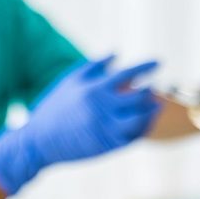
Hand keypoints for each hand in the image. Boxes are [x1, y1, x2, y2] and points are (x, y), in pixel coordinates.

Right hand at [0, 56, 160, 194]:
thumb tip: (117, 52)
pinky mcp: (108, 146)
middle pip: (139, 97)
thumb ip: (95, 66)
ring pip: (141, 119)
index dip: (146, 66)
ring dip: (152, 111)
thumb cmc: (56, 107)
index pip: (128, 73)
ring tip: (156, 106)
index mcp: (94, 89)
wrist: (40, 141)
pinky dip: (143, 128)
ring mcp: (106, 128)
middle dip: (152, 91)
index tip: (159, 62)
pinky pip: (134, 137)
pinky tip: (145, 122)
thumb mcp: (71, 81)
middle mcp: (102, 108)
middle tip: (157, 88)